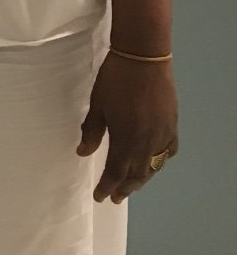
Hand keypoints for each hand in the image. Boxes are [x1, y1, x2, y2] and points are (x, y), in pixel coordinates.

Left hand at [78, 53, 178, 202]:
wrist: (144, 57)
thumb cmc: (115, 80)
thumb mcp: (97, 106)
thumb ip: (91, 132)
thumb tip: (82, 153)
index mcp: (127, 139)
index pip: (116, 171)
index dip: (107, 186)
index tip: (100, 196)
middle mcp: (148, 143)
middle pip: (137, 173)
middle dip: (125, 187)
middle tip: (115, 198)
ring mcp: (163, 134)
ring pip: (153, 166)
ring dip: (142, 178)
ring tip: (132, 186)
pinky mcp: (172, 124)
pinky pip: (168, 151)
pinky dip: (159, 161)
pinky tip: (153, 163)